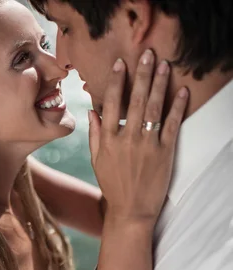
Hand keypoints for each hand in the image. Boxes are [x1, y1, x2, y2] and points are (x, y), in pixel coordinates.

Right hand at [89, 49, 188, 224]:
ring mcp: (147, 144)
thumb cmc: (112, 185)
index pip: (112, 103)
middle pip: (136, 100)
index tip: (120, 64)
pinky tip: (181, 91)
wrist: (131, 210)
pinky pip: (172, 125)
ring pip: (154, 108)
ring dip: (160, 84)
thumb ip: (95, 134)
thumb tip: (93, 111)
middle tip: (147, 55)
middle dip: (142, 75)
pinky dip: (178, 107)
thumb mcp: (97, 160)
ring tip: (164, 65)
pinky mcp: (165, 152)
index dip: (116, 81)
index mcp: (109, 139)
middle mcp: (128, 138)